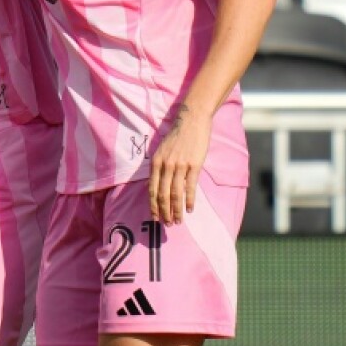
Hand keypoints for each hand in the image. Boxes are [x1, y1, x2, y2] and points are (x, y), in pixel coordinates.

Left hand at [148, 104, 211, 224]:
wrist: (192, 121)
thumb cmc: (177, 137)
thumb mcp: (162, 150)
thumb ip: (160, 166)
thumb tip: (160, 185)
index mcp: (155, 162)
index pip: (152, 189)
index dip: (153, 205)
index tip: (155, 217)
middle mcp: (165, 165)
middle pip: (163, 194)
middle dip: (164, 211)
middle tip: (167, 224)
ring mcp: (179, 166)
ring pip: (175, 193)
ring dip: (176, 210)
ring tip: (177, 221)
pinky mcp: (193, 165)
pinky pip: (190, 187)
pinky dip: (189, 200)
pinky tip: (189, 210)